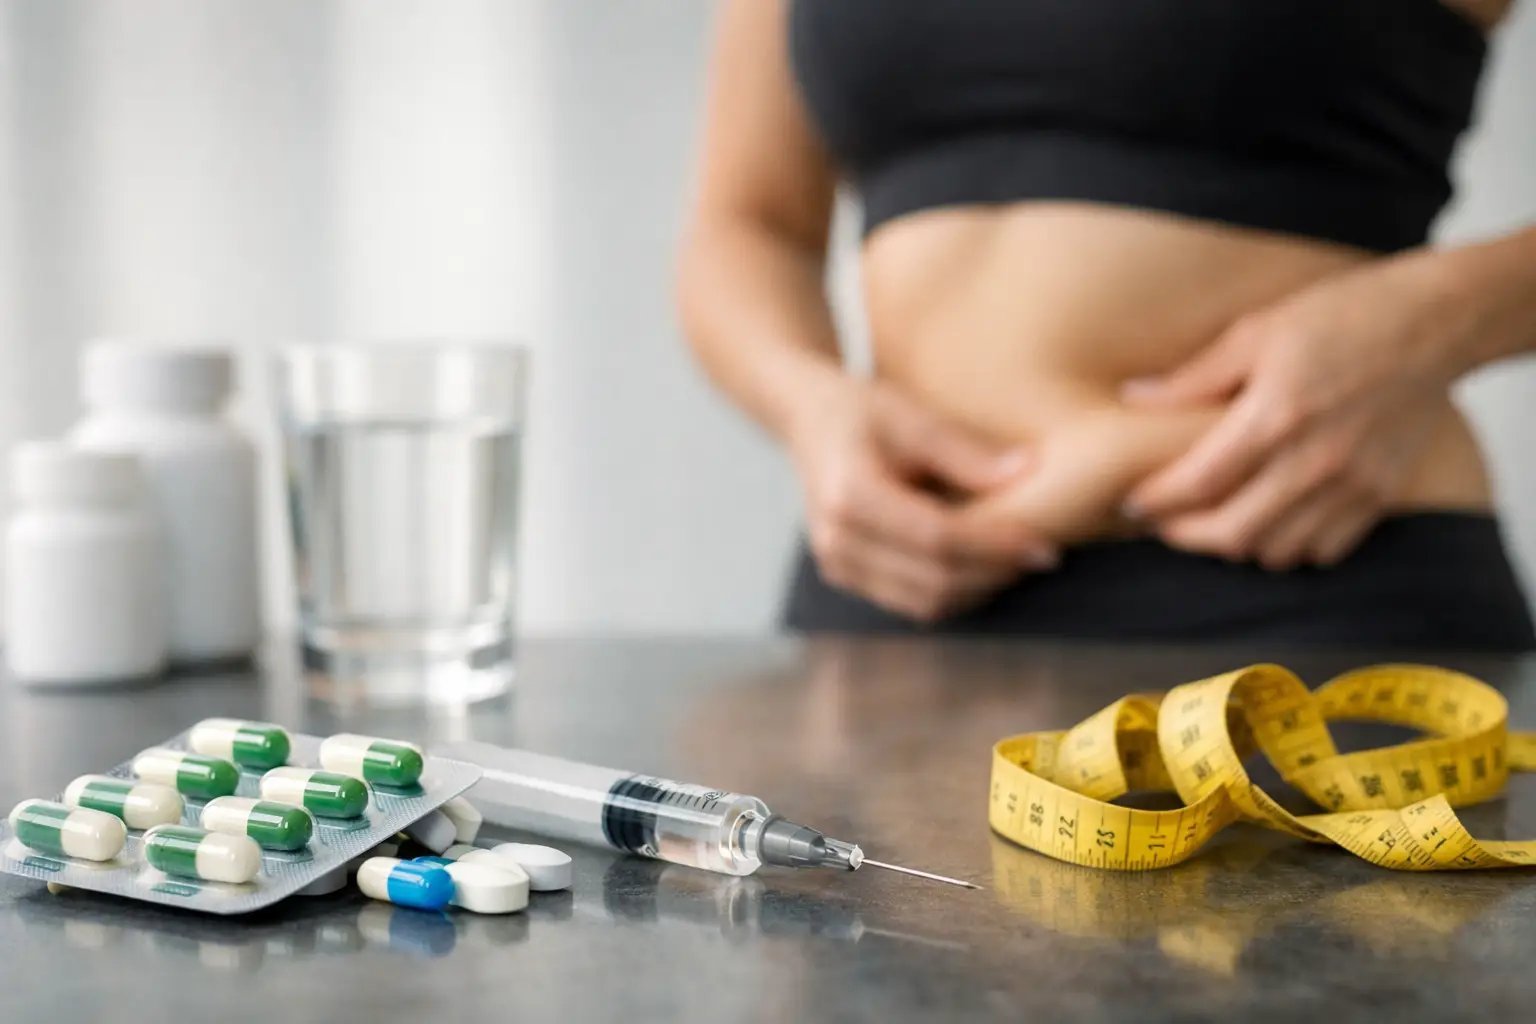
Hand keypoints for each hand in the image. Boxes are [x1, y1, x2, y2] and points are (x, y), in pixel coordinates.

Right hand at [787, 378, 1057, 620]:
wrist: (807, 420)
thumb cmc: (860, 409)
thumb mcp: (910, 413)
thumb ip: (964, 449)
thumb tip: (1026, 472)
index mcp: (850, 495)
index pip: (936, 537)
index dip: (994, 545)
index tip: (1043, 542)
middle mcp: (837, 540)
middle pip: (932, 579)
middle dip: (994, 573)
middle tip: (1043, 555)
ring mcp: (837, 564)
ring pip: (923, 602)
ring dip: (977, 589)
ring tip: (1016, 560)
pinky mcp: (845, 576)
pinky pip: (909, 602)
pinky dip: (952, 591)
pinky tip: (981, 565)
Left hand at [1122, 253, 1463, 569]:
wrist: (1436, 323)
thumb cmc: (1342, 317)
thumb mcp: (1256, 332)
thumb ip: (1194, 377)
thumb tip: (1135, 397)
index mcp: (1276, 415)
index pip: (1199, 482)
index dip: (1158, 501)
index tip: (1134, 503)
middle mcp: (1315, 459)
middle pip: (1233, 532)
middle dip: (1186, 536)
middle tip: (1164, 524)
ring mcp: (1352, 483)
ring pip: (1276, 550)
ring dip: (1236, 543)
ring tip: (1213, 521)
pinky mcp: (1381, 495)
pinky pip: (1323, 550)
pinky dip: (1289, 546)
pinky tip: (1271, 520)